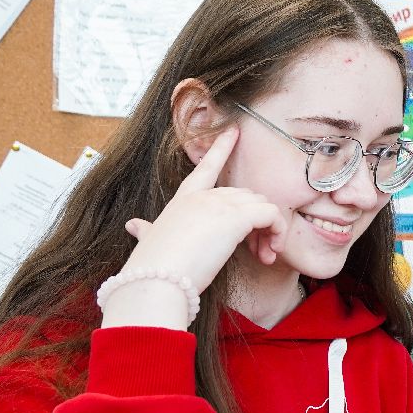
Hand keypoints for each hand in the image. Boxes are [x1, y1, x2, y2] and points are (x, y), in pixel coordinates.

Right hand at [117, 126, 288, 293]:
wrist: (156, 280)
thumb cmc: (154, 267)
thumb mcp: (150, 241)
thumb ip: (147, 231)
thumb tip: (134, 226)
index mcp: (184, 199)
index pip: (206, 167)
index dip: (221, 148)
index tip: (234, 131)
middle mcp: (203, 196)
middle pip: (245, 195)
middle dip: (256, 222)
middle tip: (257, 251)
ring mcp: (219, 204)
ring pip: (261, 204)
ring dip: (270, 230)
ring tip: (264, 255)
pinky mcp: (236, 217)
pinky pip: (272, 215)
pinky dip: (278, 232)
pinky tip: (270, 252)